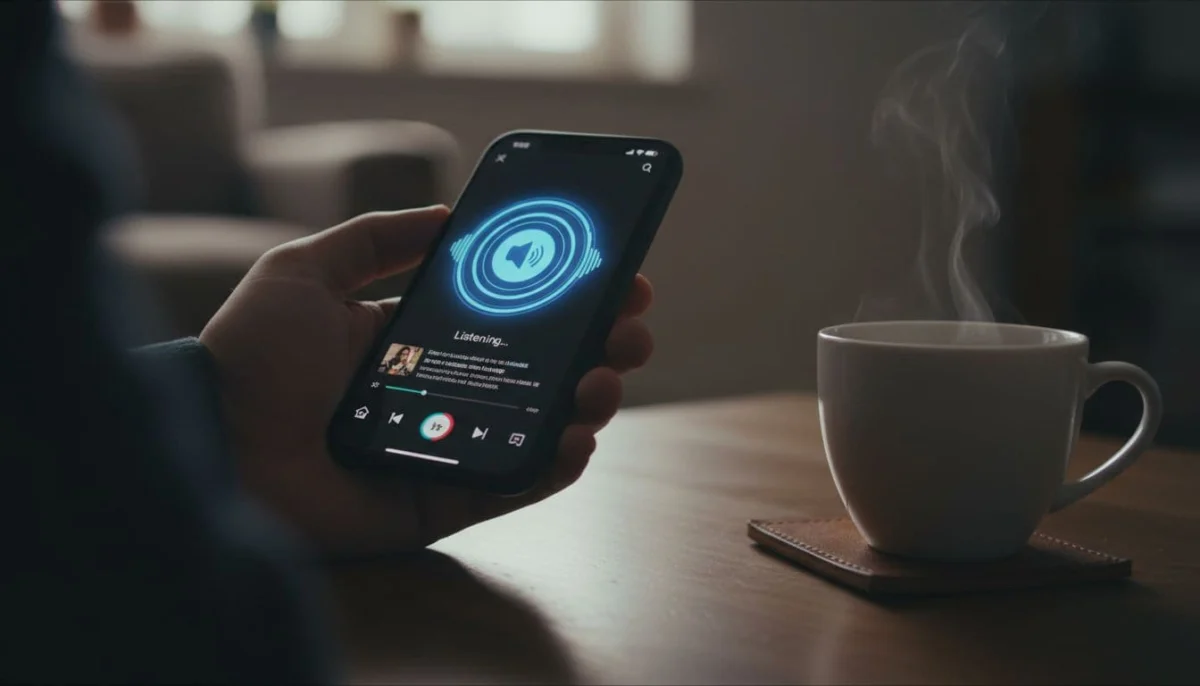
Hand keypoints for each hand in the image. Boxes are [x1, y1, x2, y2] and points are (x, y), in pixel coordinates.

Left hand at [200, 206, 653, 556]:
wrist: (213, 441)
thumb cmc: (250, 356)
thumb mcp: (306, 270)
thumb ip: (376, 238)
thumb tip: (447, 214)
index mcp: (414, 340)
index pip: (509, 317)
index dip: (565, 298)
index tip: (613, 276)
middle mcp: (442, 391)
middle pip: (541, 370)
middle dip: (598, 347)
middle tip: (630, 329)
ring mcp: (448, 445)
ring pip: (542, 426)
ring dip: (590, 401)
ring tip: (604, 377)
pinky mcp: (443, 498)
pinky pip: (516, 484)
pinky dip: (557, 465)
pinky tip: (579, 435)